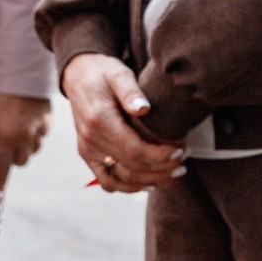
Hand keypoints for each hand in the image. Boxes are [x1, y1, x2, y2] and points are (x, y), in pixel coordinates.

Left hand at [0, 92, 51, 190]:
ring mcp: (39, 130)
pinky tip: (27, 123)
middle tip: (5, 149)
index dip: (0, 180)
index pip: (4, 168)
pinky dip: (34, 135)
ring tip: (15, 132)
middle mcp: (25, 139)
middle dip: (12, 159)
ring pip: (33, 150)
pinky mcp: (48, 122)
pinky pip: (42, 137)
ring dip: (24, 147)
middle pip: (21, 162)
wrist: (19, 71)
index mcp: (7, 139)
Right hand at [61, 53, 184, 192]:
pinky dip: (129, 187)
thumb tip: (144, 108)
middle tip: (183, 163)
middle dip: (161, 169)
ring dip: (150, 181)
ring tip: (173, 174)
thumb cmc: (103, 73)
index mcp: (98, 119)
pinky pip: (107, 182)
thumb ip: (130, 90)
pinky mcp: (87, 155)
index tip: (181, 150)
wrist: (78, 75)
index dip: (160, 156)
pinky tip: (149, 182)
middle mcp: (90, 139)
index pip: (134, 150)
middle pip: (131, 168)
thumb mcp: (118, 73)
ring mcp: (87, 149)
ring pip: (121, 180)